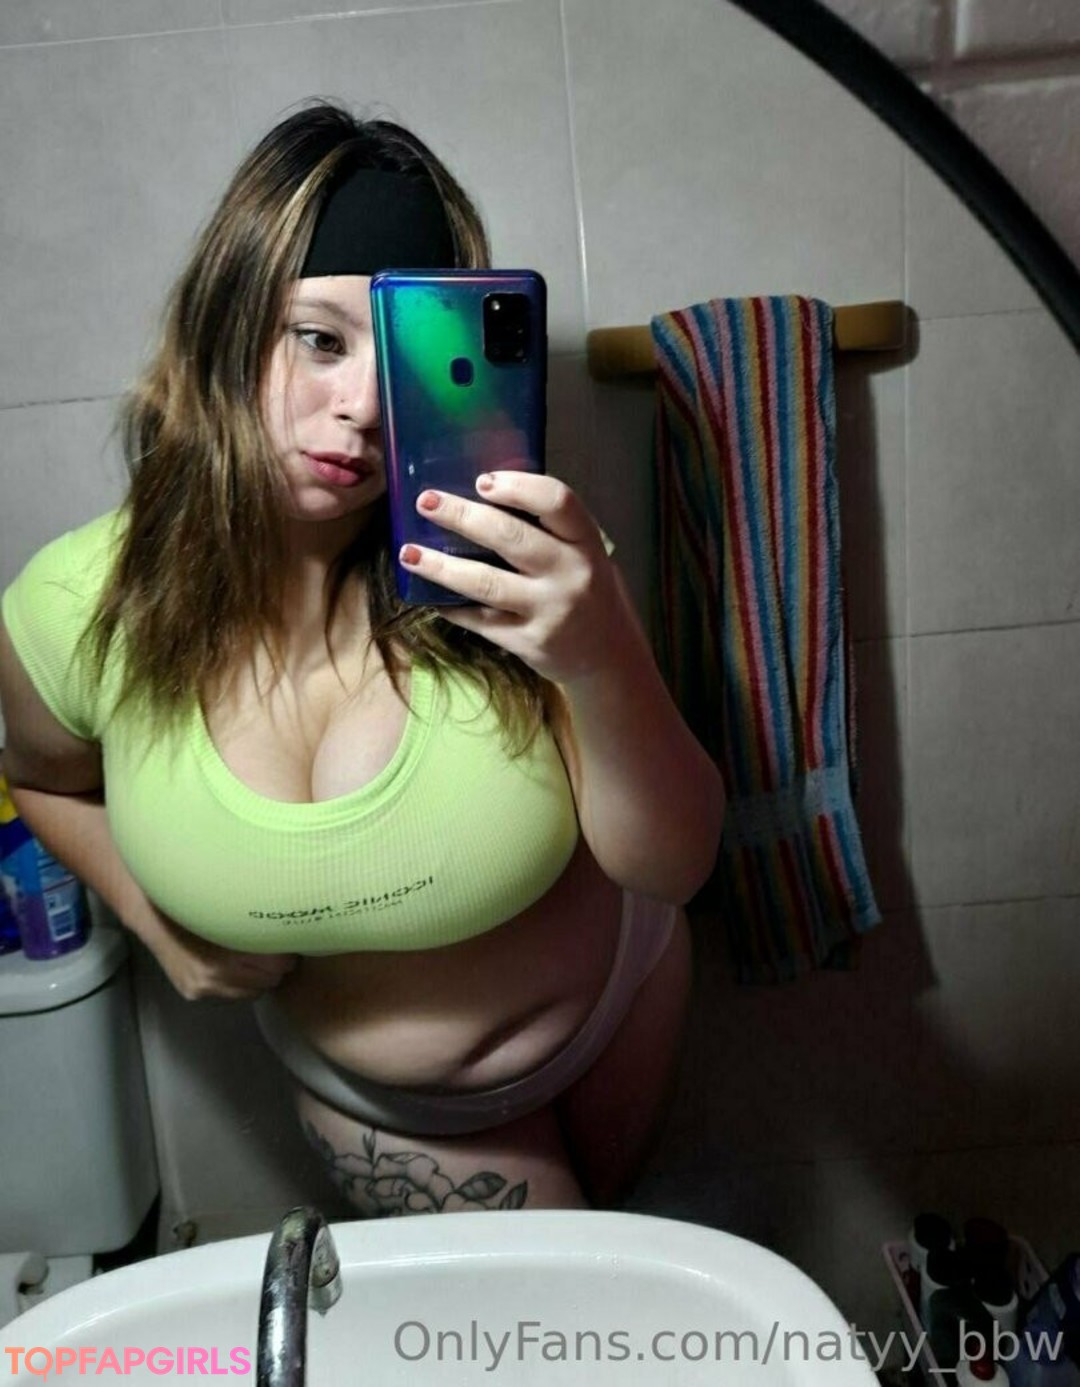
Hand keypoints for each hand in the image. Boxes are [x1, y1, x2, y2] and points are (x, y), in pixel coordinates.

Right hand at [140, 907, 297, 1001]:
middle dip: (275, 968)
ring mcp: (203, 987)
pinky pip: (230, 995)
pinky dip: (238, 984)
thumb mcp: (232, 912)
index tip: (287, 943)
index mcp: (229, 953)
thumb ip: (257, 925)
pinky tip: (233, 968)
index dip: (286, 954)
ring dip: (258, 979)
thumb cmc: (199, 906)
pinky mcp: (192, 993)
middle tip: (274, 952)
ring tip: (255, 960)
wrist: (153, 916)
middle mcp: (216, 975)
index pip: (278, 965)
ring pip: (252, 993)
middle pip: (269, 981)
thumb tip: (289, 929)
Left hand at [399, 472, 623, 682]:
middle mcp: (571, 574)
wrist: (610, 658)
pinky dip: (451, 607)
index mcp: (586, 542)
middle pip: (511, 537)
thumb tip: (482, 496)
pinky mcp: (530, 643)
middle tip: (426, 501)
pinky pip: (481, 621)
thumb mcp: (584, 554)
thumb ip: (549, 531)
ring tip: (409, 552)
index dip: (518, 486)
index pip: (557, 501)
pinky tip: (428, 595)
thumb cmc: (588, 593)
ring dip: (441, 566)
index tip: (482, 480)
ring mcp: (550, 611)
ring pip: (486, 582)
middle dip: (462, 516)